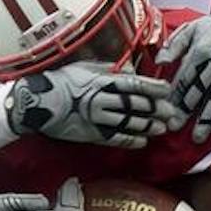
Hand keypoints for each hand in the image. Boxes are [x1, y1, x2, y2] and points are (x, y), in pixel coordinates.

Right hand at [3, 63, 183, 148]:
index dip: (154, 88)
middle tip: (172, 114)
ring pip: (128, 122)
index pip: (135, 84)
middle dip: (156, 110)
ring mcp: (97, 118)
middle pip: (136, 105)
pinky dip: (130, 140)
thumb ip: (110, 70)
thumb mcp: (86, 68)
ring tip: (162, 129)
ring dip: (147, 126)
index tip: (168, 91)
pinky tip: (143, 142)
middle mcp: (103, 99)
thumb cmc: (63, 81)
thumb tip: (130, 70)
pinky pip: (114, 138)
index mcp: (103, 80)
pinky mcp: (90, 133)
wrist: (38, 102)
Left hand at [156, 1, 210, 142]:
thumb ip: (174, 45)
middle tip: (173, 127)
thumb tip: (159, 62)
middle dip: (184, 111)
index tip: (163, 111)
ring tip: (197, 137)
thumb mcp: (193, 28)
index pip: (183, 79)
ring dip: (205, 119)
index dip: (173, 96)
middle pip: (197, 92)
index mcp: (199, 52)